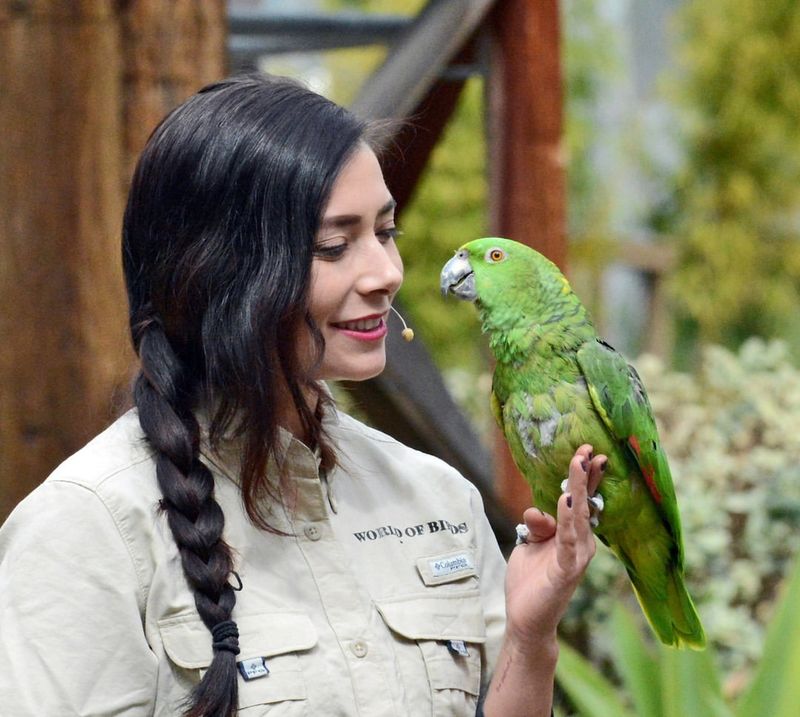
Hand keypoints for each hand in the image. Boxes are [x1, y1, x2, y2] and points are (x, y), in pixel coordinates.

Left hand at [503, 444, 606, 649]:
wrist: (527, 620)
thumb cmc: (532, 581)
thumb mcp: (529, 544)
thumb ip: (537, 525)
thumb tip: (536, 510)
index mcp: (574, 534)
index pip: (582, 500)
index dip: (585, 476)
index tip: (587, 451)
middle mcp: (582, 543)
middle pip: (585, 503)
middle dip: (586, 475)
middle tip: (588, 449)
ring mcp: (577, 557)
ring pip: (579, 516)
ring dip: (579, 489)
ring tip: (579, 464)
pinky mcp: (567, 570)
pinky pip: (568, 541)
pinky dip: (568, 520)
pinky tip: (566, 501)